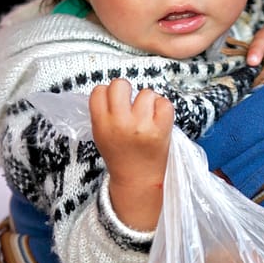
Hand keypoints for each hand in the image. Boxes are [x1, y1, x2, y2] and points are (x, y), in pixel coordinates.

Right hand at [89, 79, 173, 230]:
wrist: (138, 179)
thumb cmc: (121, 154)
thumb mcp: (102, 135)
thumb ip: (104, 113)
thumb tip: (112, 89)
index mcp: (102, 124)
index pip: (99, 91)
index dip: (108, 93)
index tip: (113, 102)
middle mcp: (120, 123)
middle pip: (120, 84)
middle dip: (126, 90)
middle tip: (130, 104)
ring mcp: (142, 125)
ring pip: (146, 92)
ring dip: (147, 101)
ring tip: (146, 115)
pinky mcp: (162, 128)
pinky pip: (164, 102)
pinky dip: (163, 107)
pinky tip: (158, 119)